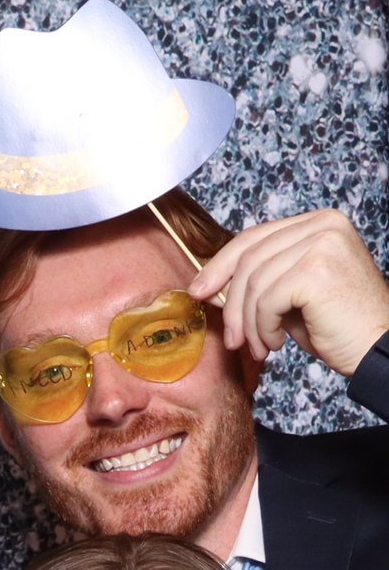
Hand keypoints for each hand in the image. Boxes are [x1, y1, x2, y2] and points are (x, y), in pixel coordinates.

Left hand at [188, 209, 388, 374]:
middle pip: (248, 259)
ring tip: (259, 345)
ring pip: (253, 283)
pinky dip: (262, 328)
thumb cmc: (336, 323)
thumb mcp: (290, 294)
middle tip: (231, 338)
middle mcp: (324, 224)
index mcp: (319, 222)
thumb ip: (258, 280)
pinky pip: (265, 301)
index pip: (254, 237)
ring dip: (247, 323)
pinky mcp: (317, 269)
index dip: (220, 265)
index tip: (198, 291)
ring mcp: (322, 243)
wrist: (377, 347)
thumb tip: (206, 283)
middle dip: (231, 304)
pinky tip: (275, 343)